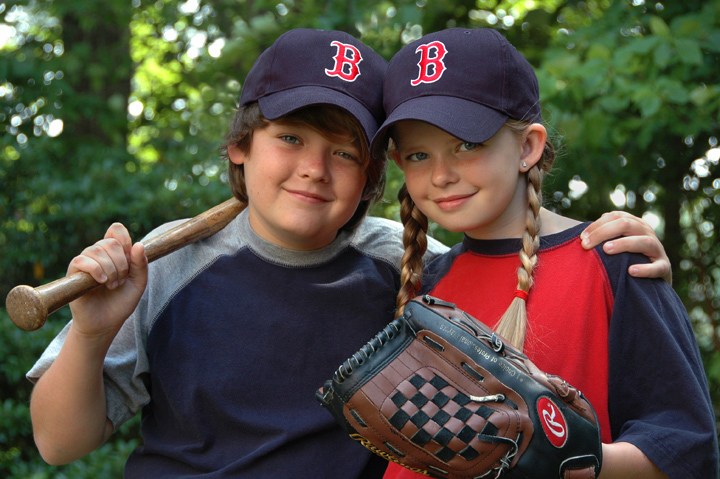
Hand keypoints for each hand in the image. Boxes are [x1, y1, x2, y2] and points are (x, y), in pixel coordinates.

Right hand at [67, 223, 147, 339]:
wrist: (105, 323)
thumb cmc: (121, 302)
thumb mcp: (138, 283)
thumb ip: (141, 264)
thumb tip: (138, 244)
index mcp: (115, 253)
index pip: (116, 230)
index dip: (124, 239)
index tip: (130, 256)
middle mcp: (99, 254)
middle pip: (110, 242)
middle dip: (121, 263)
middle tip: (121, 281)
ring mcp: (86, 262)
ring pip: (96, 250)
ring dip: (110, 269)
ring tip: (112, 285)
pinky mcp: (73, 273)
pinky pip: (81, 260)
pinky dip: (95, 270)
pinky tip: (101, 282)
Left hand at [581, 211, 670, 284]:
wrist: (656, 279)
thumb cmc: (629, 258)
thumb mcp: (619, 242)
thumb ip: (606, 235)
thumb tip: (584, 233)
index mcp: (635, 224)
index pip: (615, 216)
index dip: (597, 225)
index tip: (581, 237)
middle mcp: (647, 232)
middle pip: (626, 224)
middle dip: (603, 233)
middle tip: (586, 245)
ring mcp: (657, 249)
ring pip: (643, 242)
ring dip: (624, 244)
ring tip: (606, 249)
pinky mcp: (664, 267)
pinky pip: (657, 267)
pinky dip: (645, 269)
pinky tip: (631, 271)